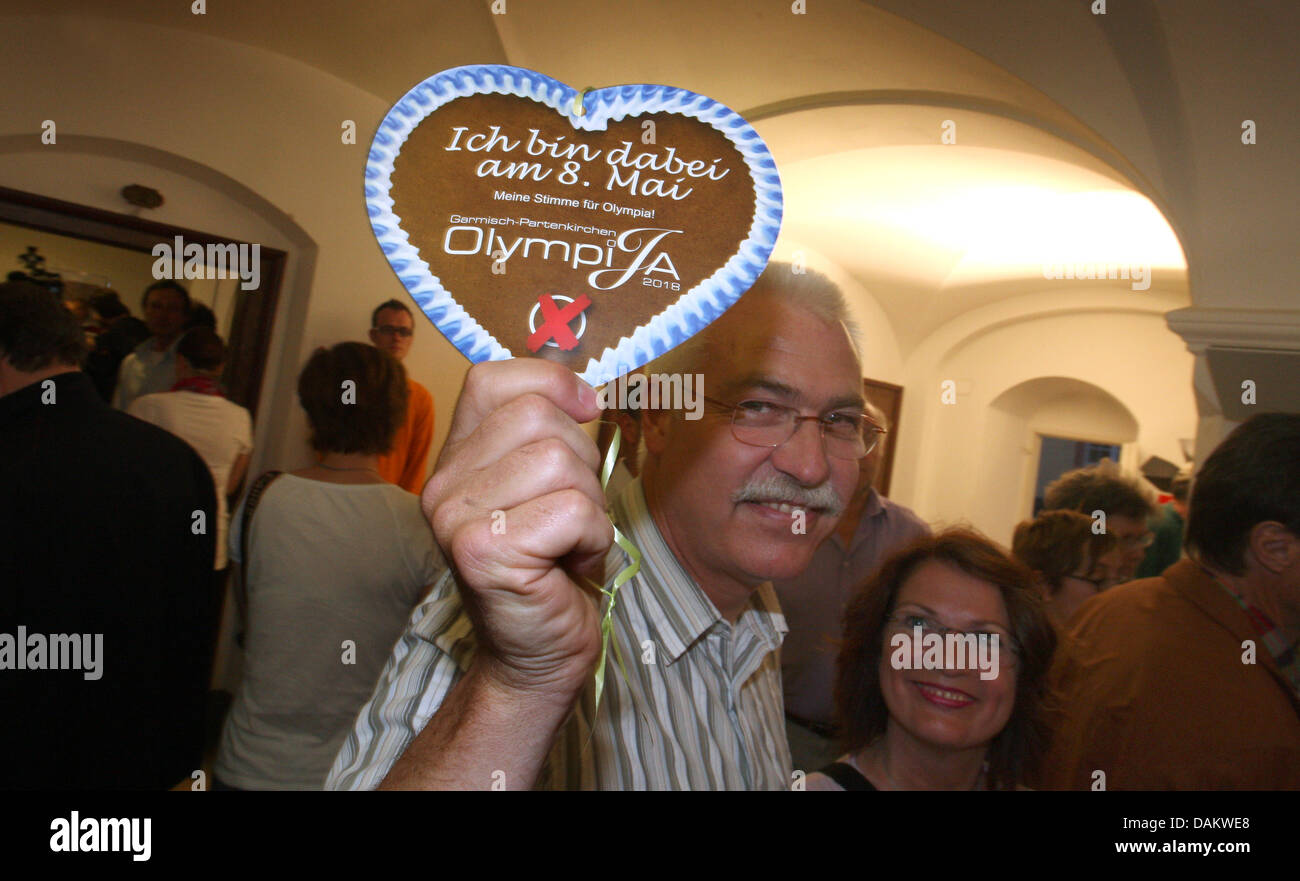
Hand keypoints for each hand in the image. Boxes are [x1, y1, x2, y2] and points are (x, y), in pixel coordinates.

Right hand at [423, 359, 609, 700]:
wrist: (538, 656)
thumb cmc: (551, 571)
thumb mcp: (546, 490)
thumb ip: (548, 438)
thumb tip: (585, 393)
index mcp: (454, 461)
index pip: (490, 380)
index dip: (550, 382)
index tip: (587, 410)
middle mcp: (443, 485)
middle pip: (538, 417)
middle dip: (582, 462)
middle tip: (572, 513)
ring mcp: (457, 519)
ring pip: (560, 460)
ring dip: (590, 504)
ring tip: (569, 541)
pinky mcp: (485, 552)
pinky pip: (573, 510)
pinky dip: (593, 537)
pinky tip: (570, 564)